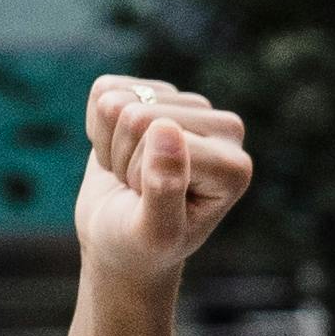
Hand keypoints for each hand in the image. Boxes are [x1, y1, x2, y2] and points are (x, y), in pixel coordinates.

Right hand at [76, 75, 253, 289]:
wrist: (121, 239)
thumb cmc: (141, 245)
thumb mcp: (153, 232)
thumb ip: (164, 188)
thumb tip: (165, 128)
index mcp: (234, 165)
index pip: (157, 138)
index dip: (138, 176)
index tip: (152, 205)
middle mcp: (223, 128)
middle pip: (137, 115)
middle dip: (124, 159)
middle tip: (138, 190)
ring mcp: (192, 106)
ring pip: (117, 102)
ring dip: (112, 146)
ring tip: (132, 176)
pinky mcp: (159, 93)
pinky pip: (104, 90)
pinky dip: (100, 128)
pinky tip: (121, 153)